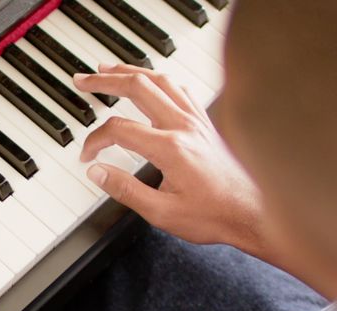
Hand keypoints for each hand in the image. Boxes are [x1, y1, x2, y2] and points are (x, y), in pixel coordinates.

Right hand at [75, 63, 269, 258]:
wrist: (254, 214)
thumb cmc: (214, 216)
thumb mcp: (161, 213)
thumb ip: (125, 190)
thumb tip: (96, 172)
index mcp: (171, 148)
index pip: (119, 129)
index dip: (95, 140)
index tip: (87, 155)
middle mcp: (184, 126)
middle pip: (138, 86)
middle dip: (105, 80)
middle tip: (83, 80)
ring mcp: (197, 121)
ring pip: (160, 80)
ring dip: (131, 71)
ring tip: (108, 69)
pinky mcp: (206, 124)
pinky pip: (180, 89)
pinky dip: (159, 80)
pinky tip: (150, 82)